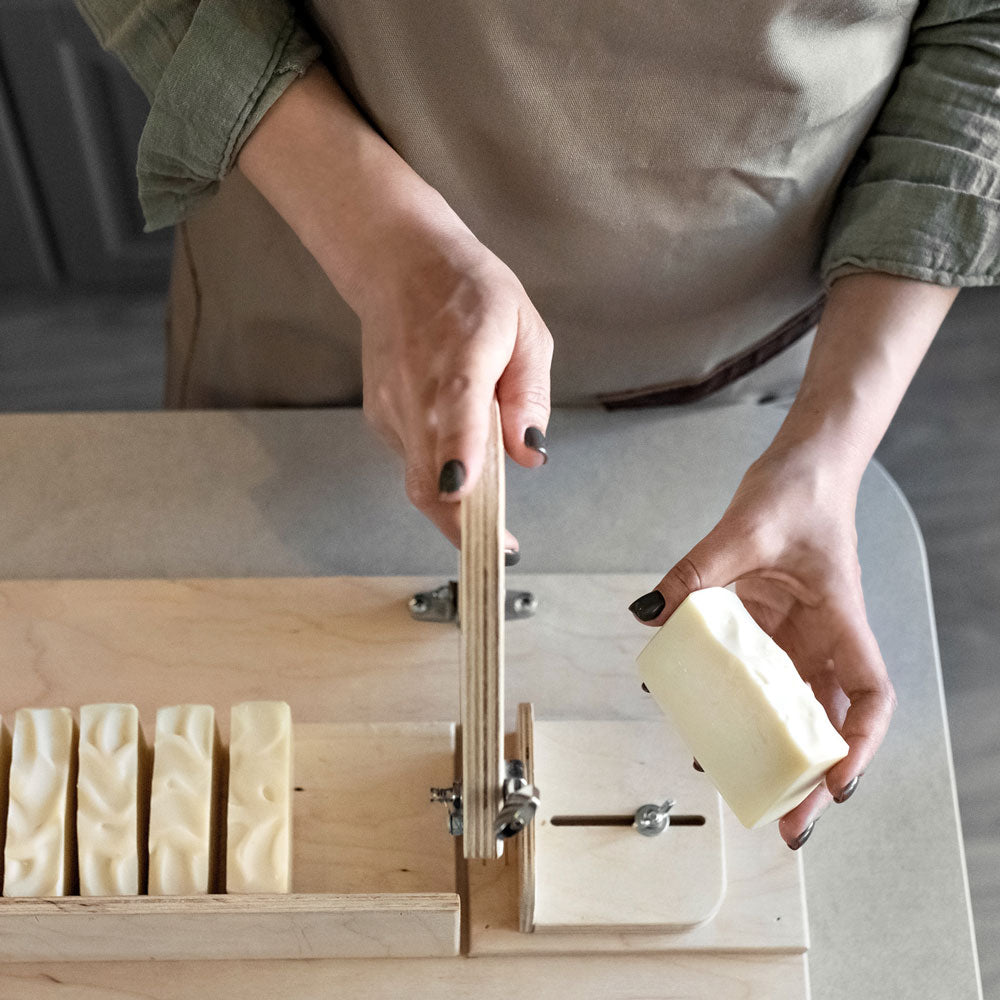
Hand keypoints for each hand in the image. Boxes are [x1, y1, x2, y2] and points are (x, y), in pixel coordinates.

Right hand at [356, 226, 551, 547]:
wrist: (400, 266)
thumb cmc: (469, 292)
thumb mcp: (525, 328)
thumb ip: (529, 394)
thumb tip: (530, 453)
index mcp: (460, 358)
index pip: (454, 412)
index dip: (459, 456)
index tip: (465, 492)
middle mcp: (416, 389)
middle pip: (429, 474)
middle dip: (464, 521)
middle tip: (500, 545)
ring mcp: (391, 408)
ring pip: (421, 480)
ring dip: (457, 502)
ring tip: (489, 500)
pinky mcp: (380, 420)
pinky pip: (416, 464)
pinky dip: (442, 472)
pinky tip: (460, 449)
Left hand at [629, 442, 895, 848]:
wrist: (800, 465)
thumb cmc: (796, 492)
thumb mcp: (745, 528)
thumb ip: (697, 571)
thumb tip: (650, 612)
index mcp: (839, 618)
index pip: (870, 693)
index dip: (859, 743)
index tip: (835, 780)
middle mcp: (823, 635)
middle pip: (828, 718)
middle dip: (810, 773)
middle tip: (784, 820)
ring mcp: (797, 633)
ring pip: (790, 704)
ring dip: (768, 745)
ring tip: (734, 779)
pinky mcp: (769, 623)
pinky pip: (755, 670)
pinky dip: (734, 698)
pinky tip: (703, 715)